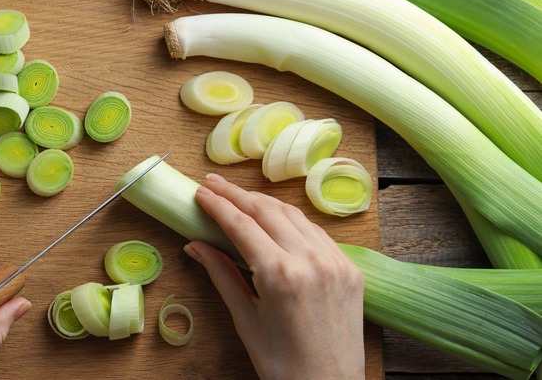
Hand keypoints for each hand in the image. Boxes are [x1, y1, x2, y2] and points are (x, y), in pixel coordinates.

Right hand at [186, 173, 364, 379]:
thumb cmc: (282, 364)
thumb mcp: (245, 319)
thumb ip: (221, 275)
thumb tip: (195, 245)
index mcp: (280, 275)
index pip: (242, 225)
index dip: (218, 205)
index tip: (200, 193)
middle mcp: (311, 260)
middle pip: (267, 211)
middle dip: (237, 194)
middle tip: (213, 184)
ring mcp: (335, 262)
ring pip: (294, 216)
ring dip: (265, 203)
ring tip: (240, 196)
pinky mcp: (350, 269)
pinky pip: (317, 233)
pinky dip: (292, 221)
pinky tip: (276, 219)